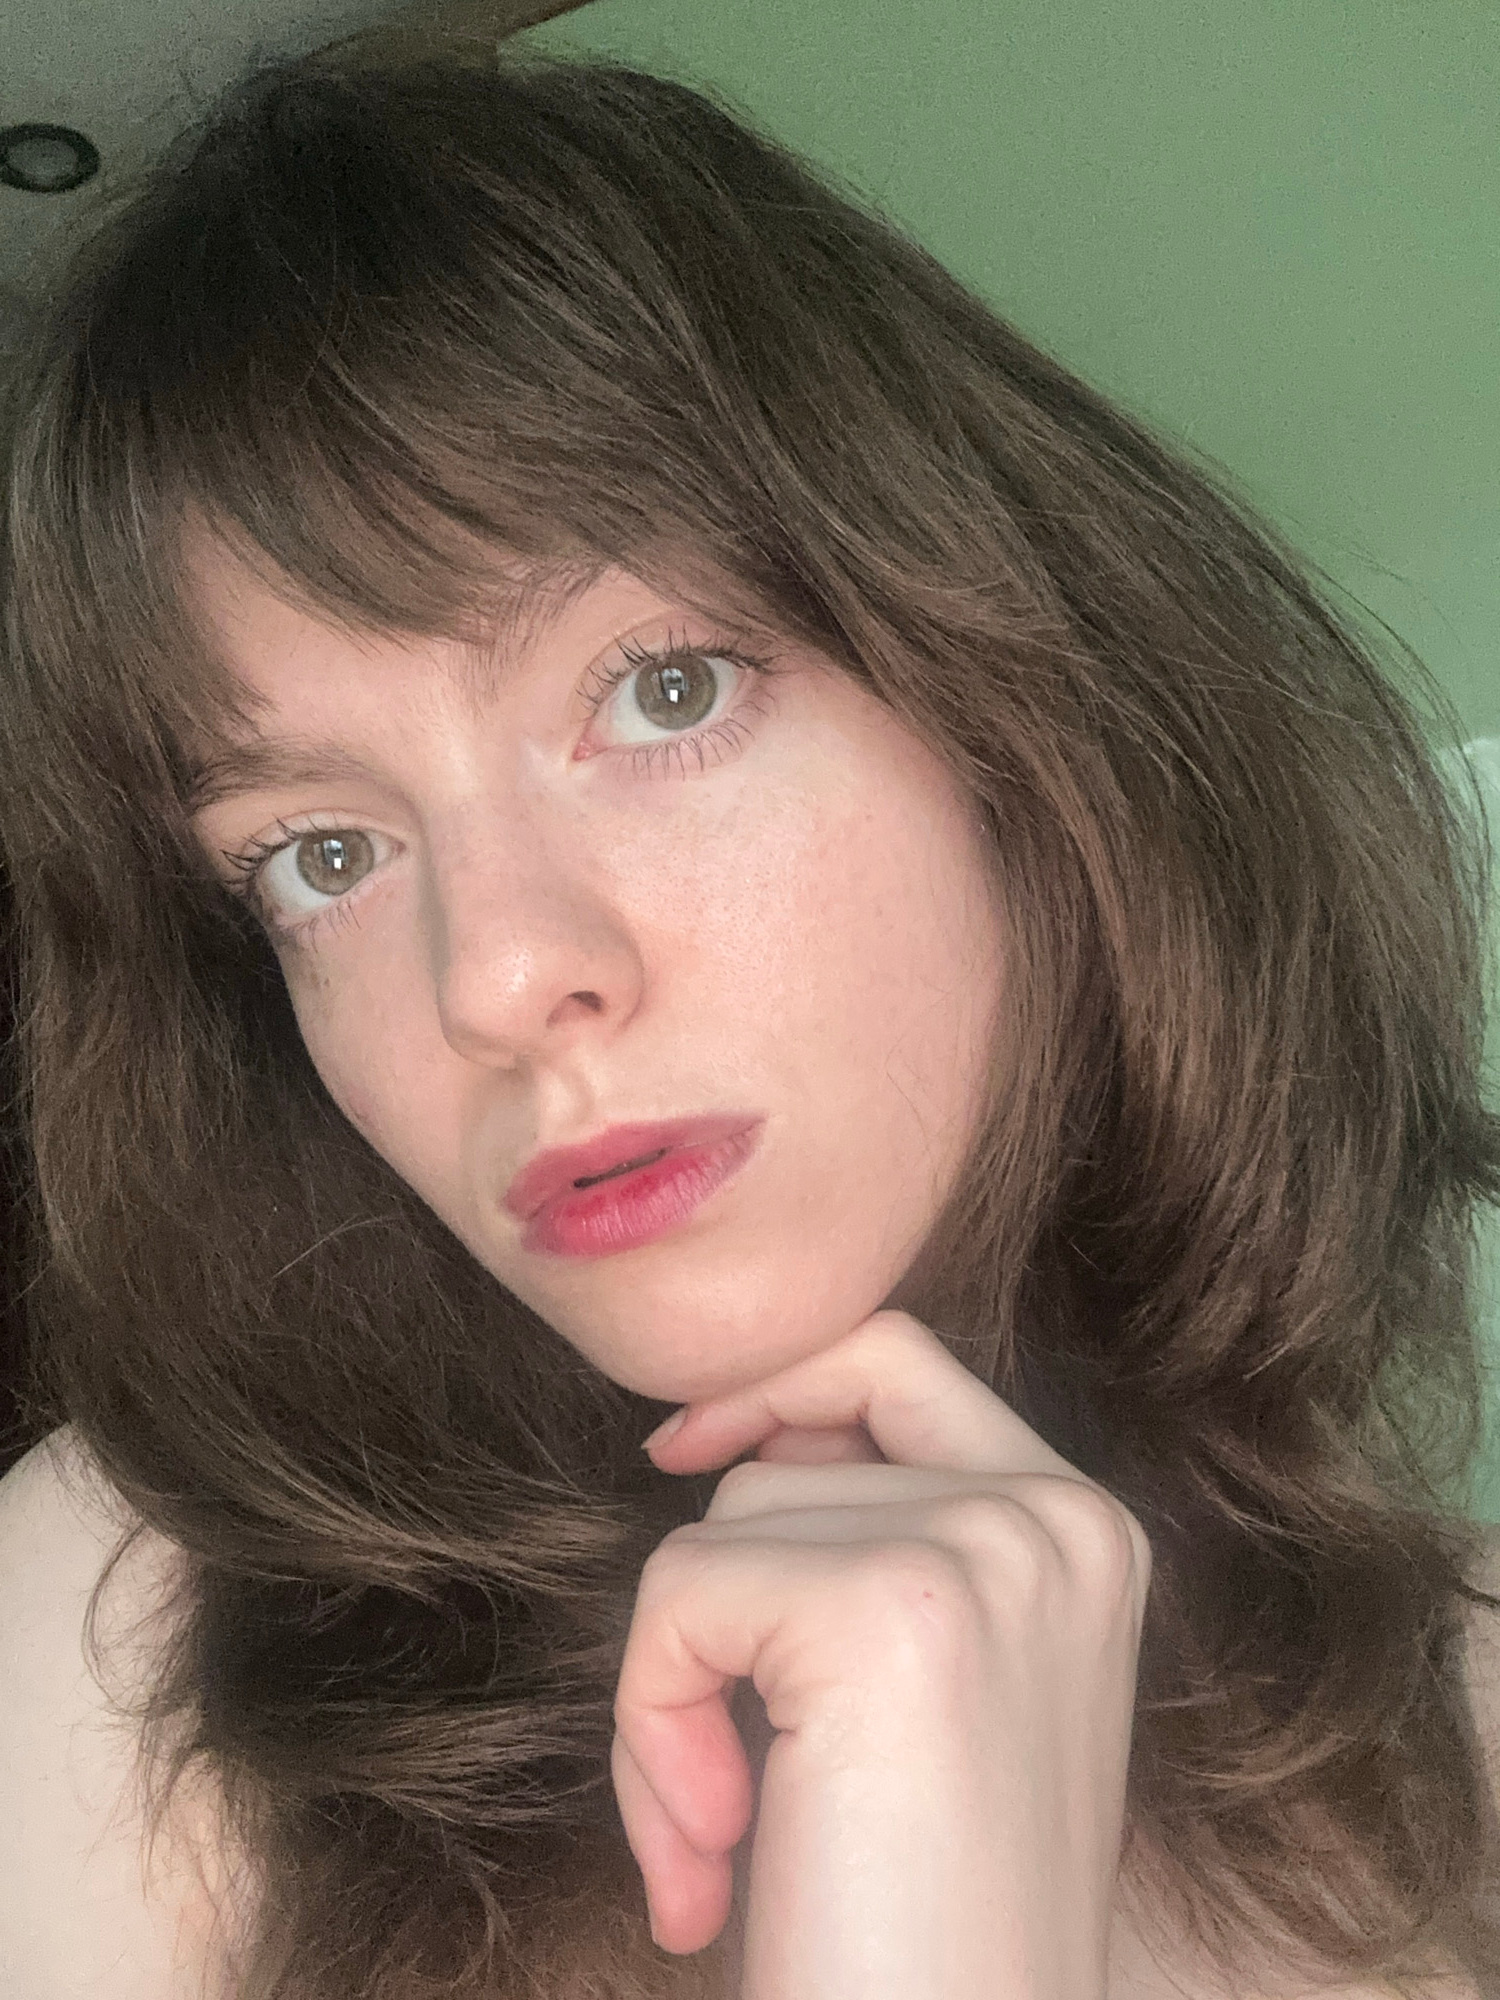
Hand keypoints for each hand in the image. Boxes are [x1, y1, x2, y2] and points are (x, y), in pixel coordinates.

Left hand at [611, 1309, 1152, 1999]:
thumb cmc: (921, 1915)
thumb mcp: (942, 1690)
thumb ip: (881, 1543)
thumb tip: (739, 1437)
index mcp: (1081, 1528)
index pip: (892, 1352)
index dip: (771, 1386)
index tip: (682, 1456)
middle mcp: (1055, 1516)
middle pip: (783, 1455)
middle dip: (714, 1606)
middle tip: (719, 1781)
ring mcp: (985, 1550)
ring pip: (718, 1529)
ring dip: (675, 1691)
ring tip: (726, 1837)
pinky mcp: (888, 1609)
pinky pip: (682, 1598)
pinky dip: (649, 1727)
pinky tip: (712, 1863)